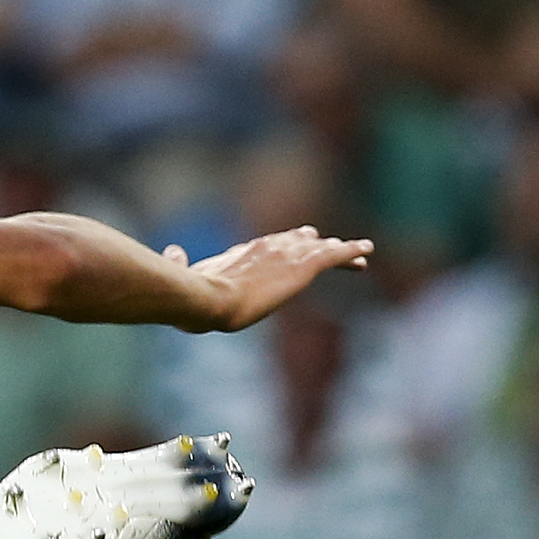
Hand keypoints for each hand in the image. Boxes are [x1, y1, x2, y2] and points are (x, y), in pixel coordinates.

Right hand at [170, 225, 372, 331]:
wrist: (207, 298)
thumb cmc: (191, 298)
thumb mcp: (185, 281)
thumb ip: (180, 266)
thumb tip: (171, 251)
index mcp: (238, 255)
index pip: (264, 247)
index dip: (276, 246)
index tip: (284, 244)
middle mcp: (264, 248)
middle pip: (293, 241)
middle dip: (308, 241)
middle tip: (320, 239)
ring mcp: (285, 255)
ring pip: (318, 248)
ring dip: (338, 249)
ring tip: (357, 251)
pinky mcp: (303, 266)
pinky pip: (335, 255)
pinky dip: (351, 251)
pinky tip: (366, 251)